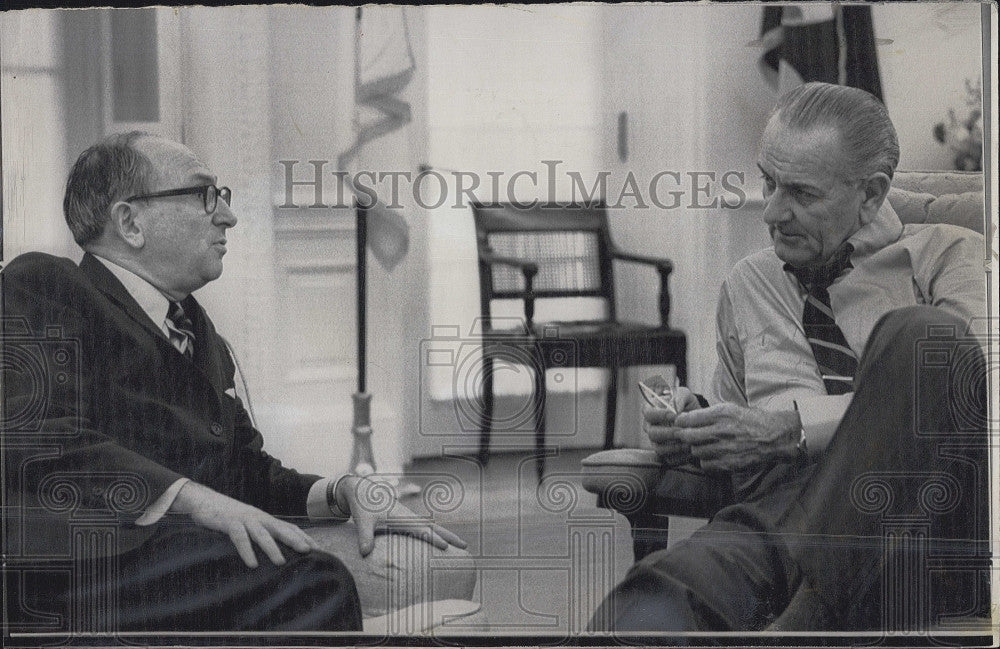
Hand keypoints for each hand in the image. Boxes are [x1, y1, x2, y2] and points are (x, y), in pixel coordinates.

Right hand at [171, 481, 319, 567]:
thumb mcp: (249, 523)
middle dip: (295, 539)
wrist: (205, 500)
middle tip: (308, 551)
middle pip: (280, 528)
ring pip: (262, 534)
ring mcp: (244, 519)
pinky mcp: (229, 523)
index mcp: (265, 519)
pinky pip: (239, 538)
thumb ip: (261, 532)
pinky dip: (246, 550)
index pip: (288, 527)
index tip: (317, 548)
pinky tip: (252, 563)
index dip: (302, 536)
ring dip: (272, 548)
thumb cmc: (229, 516)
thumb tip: (276, 549)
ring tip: (280, 562)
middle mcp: (258, 518)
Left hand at [335, 475, 468, 556]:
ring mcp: (410, 517)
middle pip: (434, 527)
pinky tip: (442, 540)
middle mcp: (409, 517)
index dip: (433, 538)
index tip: (446, 546)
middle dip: (450, 536)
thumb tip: (364, 554)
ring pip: (433, 526)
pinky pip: (427, 527)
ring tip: (462, 544)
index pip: (421, 530)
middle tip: (466, 546)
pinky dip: (438, 533)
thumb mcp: (362, 522)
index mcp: (401, 517)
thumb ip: (364, 537)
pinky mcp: (407, 519)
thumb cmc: (363, 507)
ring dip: (447, 534)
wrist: (362, 490)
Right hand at [643, 388, 702, 466]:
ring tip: (689, 441)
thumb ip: (678, 397)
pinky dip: (681, 457)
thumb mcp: (683, 394)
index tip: (674, 415)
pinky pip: (669, 460)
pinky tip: (690, 450)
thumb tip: (674, 409)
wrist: (695, 420)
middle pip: (652, 434)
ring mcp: (656, 442)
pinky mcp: (665, 455)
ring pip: (659, 449)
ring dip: (676, 446)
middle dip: (670, 433)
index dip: (660, 415)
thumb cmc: (685, 404)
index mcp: (650, 411)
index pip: (648, 414)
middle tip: (683, 430)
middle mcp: (650, 428)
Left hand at [672, 404, 800, 472]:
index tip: (681, 423)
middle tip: (687, 436)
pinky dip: (706, 461)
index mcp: (720, 414)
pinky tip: (713, 455)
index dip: (680, 422)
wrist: (774, 437)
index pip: (686, 419)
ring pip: (695, 452)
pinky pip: (706, 465)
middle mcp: (721, 431)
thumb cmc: (751, 421)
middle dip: (684, 436)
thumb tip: (686, 418)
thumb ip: (708, 414)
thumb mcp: (729, 409)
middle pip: (687, 437)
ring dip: (696, 449)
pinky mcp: (729, 463)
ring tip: (704, 445)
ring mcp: (724, 449)